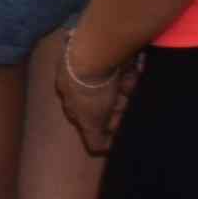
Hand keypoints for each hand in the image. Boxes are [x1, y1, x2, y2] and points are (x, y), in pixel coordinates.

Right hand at [40, 23, 139, 157]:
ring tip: (126, 84)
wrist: (97, 51)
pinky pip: (126, 66)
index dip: (102, 121)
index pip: (86, 112)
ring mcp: (94, 59)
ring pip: (117, 83)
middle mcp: (77, 75)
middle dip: (116, 105)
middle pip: (104, 98)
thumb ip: (93, 138)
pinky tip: (130, 71)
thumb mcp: (89, 121)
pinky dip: (130, 72)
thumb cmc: (90, 89)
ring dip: (125, 88)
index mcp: (67, 91)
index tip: (115, 124)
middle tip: (121, 103)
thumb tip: (98, 150)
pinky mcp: (111, 48)